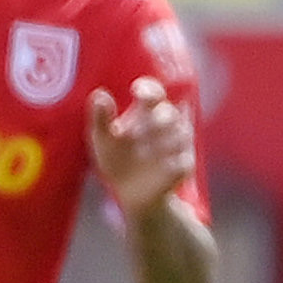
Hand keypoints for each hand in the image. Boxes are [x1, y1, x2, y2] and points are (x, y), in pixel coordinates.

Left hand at [86, 76, 195, 220]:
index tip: (136, 91)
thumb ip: (101, 118)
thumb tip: (98, 95)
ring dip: (163, 142)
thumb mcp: (103, 139)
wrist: (130, 194)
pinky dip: (171, 164)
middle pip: (169, 112)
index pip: (154, 92)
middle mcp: (166, 124)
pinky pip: (183, 161)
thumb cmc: (117, 159)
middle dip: (157, 119)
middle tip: (138, 132)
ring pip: (181, 134)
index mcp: (147, 112)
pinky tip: (158, 168)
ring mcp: (178, 145)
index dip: (149, 88)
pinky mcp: (183, 166)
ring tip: (142, 154)